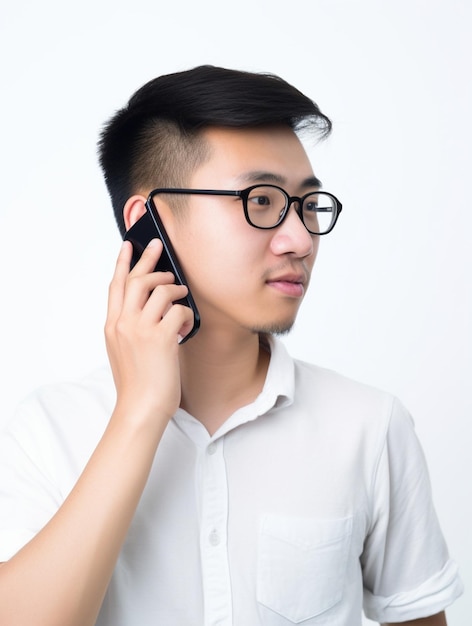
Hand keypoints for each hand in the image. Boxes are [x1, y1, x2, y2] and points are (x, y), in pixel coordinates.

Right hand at [105, 239, 193, 426]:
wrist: (141, 407)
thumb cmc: (137, 383)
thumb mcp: (123, 350)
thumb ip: (131, 327)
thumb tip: (153, 305)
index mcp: (112, 326)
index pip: (116, 285)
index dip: (123, 262)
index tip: (129, 244)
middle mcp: (123, 323)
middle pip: (138, 279)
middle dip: (151, 260)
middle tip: (162, 249)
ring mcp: (141, 329)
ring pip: (160, 289)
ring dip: (175, 288)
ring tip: (182, 295)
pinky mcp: (161, 337)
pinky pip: (179, 310)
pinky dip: (187, 314)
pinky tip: (187, 325)